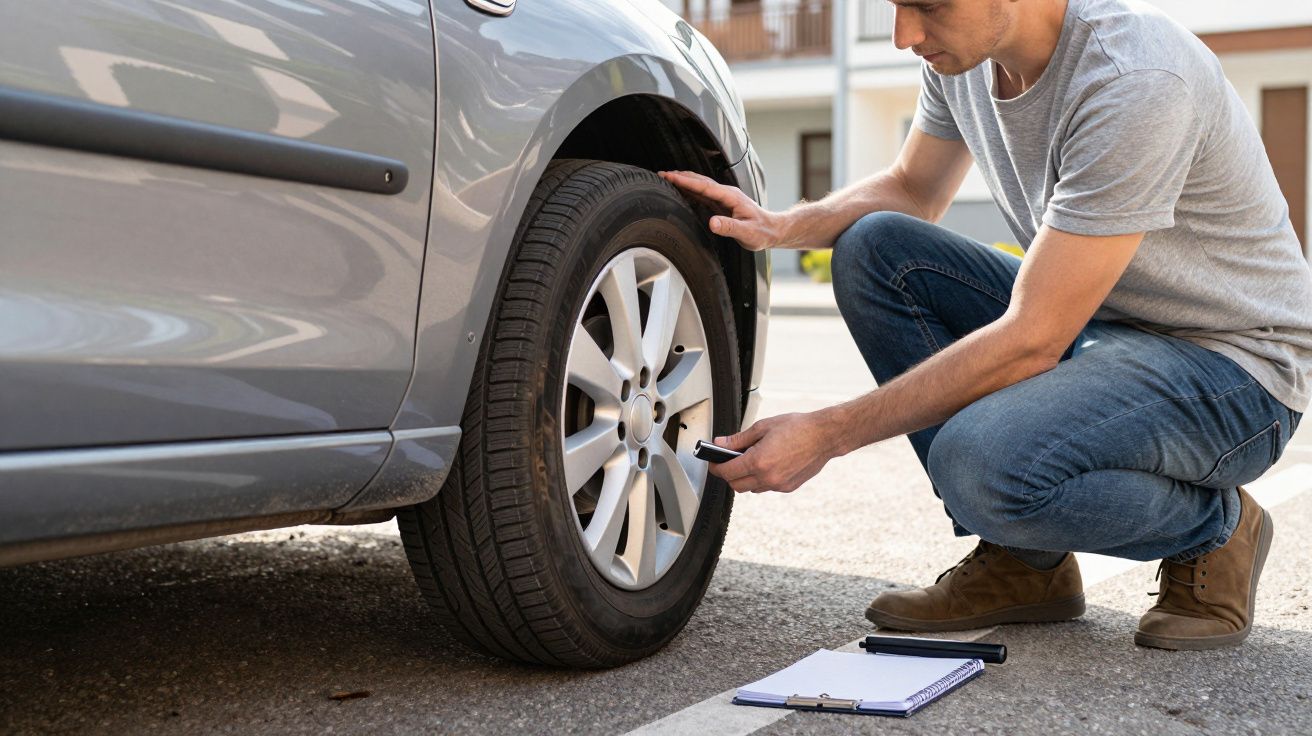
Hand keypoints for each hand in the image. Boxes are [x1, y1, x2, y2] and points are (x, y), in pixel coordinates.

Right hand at [657, 170, 797, 251]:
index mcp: (730, 196)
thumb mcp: (747, 233)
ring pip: (700, 186)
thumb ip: (729, 227)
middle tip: (661, 174)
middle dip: (680, 177)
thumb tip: (712, 222)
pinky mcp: (721, 204)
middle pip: (699, 181)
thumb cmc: (762, 232)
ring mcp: (723, 197)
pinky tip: (681, 191)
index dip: (686, 181)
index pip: (704, 186)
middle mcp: (726, 193)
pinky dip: (689, 190)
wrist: (773, 230)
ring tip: (666, 179)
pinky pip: (702, 194)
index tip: (670, 176)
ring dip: (683, 181)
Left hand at [707, 412, 837, 493]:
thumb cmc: (797, 427)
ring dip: (745, 478)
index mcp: (758, 461)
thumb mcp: (763, 427)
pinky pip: (767, 487)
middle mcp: (768, 477)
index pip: (727, 472)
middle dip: (728, 474)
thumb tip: (720, 444)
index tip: (713, 462)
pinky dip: (761, 479)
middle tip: (728, 460)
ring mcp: (779, 485)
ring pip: (751, 489)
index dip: (716, 467)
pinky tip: (768, 464)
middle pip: (736, 485)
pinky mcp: (788, 487)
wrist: (824, 436)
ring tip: (750, 460)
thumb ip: (738, 439)